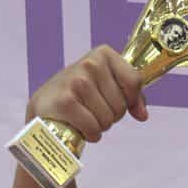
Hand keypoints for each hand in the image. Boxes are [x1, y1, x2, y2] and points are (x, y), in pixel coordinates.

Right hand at [26, 46, 147, 141]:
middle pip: (121, 105)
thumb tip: (143, 115)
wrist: (44, 105)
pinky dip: (89, 134)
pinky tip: (79, 127)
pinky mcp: (66, 102)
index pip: (134, 81)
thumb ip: (130, 95)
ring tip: (84, 117)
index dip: (130, 100)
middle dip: (111, 115)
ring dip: (99, 126)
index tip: (115, 102)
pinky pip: (93, 128)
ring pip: (108, 119)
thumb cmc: (78, 95)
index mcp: (103, 54)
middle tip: (92, 110)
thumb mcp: (105, 85)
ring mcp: (77, 82)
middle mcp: (90, 64)